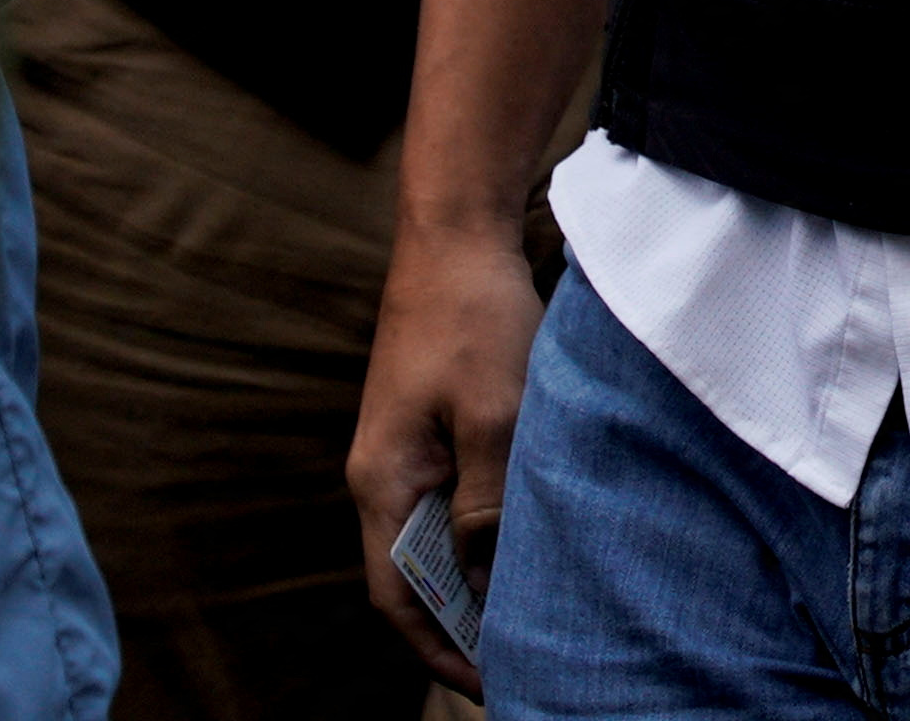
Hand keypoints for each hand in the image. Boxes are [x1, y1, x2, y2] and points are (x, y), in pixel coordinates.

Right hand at [349, 213, 545, 691]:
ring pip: (432, 542)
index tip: (490, 684)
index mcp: (384, 482)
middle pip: (411, 578)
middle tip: (520, 662)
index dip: (439, 649)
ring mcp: (403, 451)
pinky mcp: (429, 427)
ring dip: (471, 583)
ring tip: (527, 618)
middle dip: (458, 627)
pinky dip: (480, 537)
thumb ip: (486, 499)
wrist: (456, 234)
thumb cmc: (472, 316)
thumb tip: (483, 576)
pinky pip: (449, 503)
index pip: (397, 597)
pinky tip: (522, 546)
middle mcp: (382, 476)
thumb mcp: (494, 413)